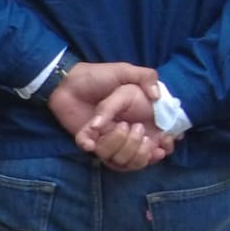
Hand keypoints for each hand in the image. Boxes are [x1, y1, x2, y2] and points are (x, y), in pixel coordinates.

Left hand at [45, 63, 167, 170]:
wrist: (68, 82)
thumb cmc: (98, 75)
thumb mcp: (124, 71)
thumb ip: (146, 77)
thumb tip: (157, 96)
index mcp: (141, 118)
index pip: (159, 141)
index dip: (162, 148)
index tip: (161, 147)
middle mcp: (127, 132)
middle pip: (140, 156)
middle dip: (138, 147)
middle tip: (137, 129)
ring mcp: (109, 138)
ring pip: (119, 159)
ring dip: (117, 145)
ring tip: (117, 126)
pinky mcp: (91, 141)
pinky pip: (95, 153)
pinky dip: (92, 147)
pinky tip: (90, 141)